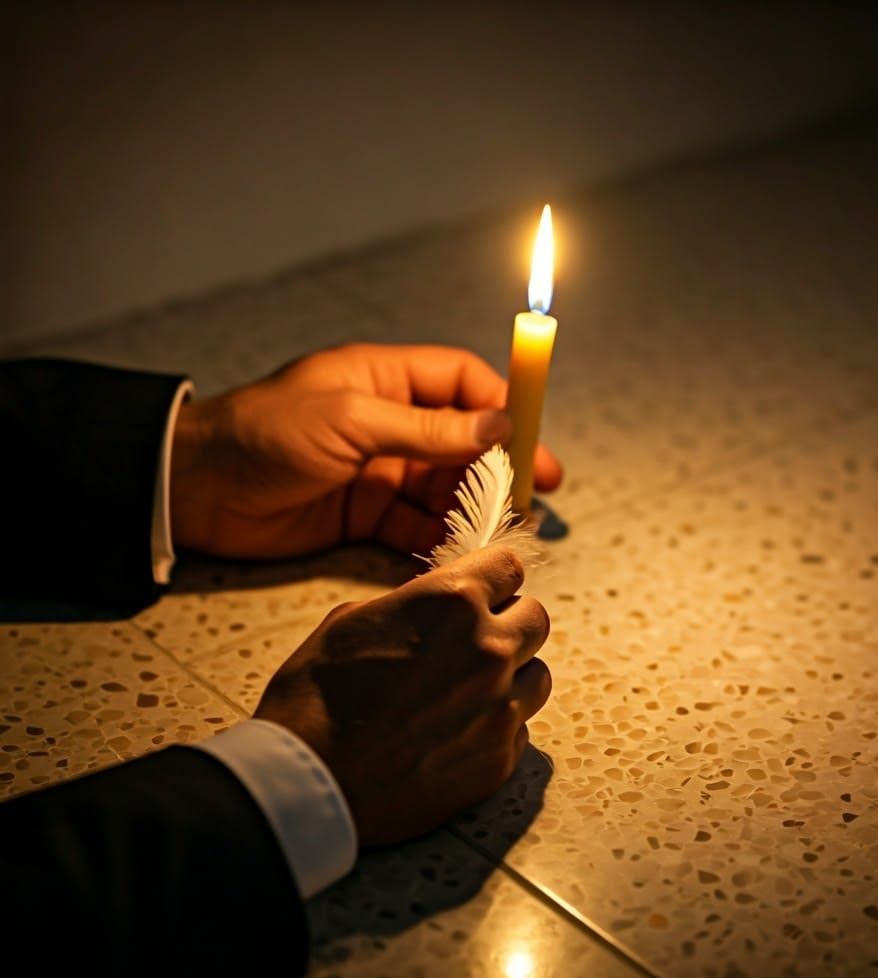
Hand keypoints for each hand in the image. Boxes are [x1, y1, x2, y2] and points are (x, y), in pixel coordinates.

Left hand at [170, 344, 561, 558]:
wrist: (196, 489)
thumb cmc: (267, 435)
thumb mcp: (351, 422)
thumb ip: (425, 429)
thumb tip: (498, 424)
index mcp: (385, 380)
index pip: (461, 381)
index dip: (502, 403)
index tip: (531, 436)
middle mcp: (388, 423)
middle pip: (462, 440)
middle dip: (499, 466)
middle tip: (535, 496)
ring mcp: (378, 471)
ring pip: (443, 487)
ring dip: (474, 507)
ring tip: (506, 530)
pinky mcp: (363, 515)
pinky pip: (414, 525)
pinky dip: (439, 537)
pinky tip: (462, 552)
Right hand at [253, 547, 550, 845]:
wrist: (307, 781)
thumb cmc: (316, 695)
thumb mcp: (352, 620)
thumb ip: (411, 604)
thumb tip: (436, 608)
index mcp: (453, 602)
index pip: (510, 566)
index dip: (493, 576)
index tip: (483, 588)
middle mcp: (490, 649)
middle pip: (536, 617)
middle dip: (508, 622)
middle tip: (471, 640)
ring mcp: (500, 708)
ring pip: (537, 674)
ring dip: (511, 675)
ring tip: (466, 691)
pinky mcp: (500, 759)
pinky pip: (519, 727)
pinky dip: (496, 725)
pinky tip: (454, 733)